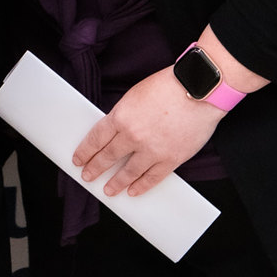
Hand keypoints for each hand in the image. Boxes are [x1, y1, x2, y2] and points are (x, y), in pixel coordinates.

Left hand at [73, 67, 223, 197]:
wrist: (199, 89)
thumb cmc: (169, 86)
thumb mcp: (135, 95)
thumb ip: (124, 114)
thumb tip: (116, 130)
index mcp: (121, 117)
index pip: (96, 139)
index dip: (85, 151)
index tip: (78, 159)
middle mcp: (133, 136)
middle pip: (108, 157)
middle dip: (95, 168)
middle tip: (88, 176)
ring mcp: (152, 150)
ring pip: (129, 172)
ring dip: (116, 183)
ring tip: (108, 190)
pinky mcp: (171, 159)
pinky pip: (152, 178)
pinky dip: (141, 186)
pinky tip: (133, 190)